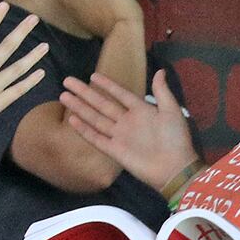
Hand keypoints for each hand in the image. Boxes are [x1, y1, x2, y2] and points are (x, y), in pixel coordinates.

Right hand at [61, 68, 195, 190]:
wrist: (175, 168)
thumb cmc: (176, 139)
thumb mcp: (172, 111)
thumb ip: (162, 92)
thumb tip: (160, 71)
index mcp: (141, 111)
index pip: (120, 94)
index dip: (107, 85)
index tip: (92, 76)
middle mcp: (127, 122)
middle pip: (101, 104)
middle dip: (85, 93)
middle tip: (67, 81)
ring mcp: (119, 136)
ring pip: (95, 118)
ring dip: (80, 107)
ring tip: (64, 96)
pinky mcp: (114, 151)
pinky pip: (96, 138)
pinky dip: (84, 130)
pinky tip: (72, 119)